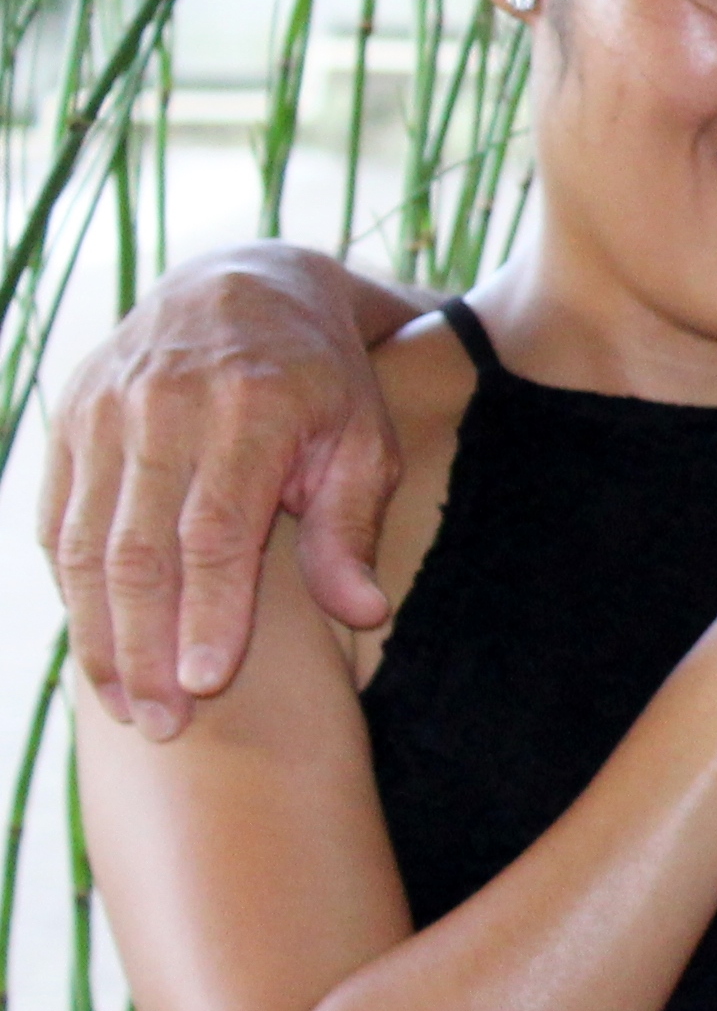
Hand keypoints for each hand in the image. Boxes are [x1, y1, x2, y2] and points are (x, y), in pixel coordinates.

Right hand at [39, 246, 411, 736]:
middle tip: (162, 725)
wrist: (246, 285)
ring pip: (83, 544)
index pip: (216, 529)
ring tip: (125, 708)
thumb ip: (353, 527)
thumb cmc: (323, 380)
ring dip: (99, 636)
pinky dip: (71, 591)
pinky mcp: (69, 418)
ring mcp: (105, 408)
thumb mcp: (364, 438)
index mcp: (252, 403)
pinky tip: (99, 648)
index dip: (207, 613)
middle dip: (144, 648)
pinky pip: (57, 520)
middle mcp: (166, 402)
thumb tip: (362, 612)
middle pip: (138, 550)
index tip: (203, 686)